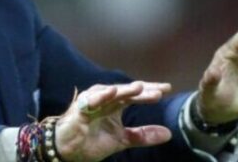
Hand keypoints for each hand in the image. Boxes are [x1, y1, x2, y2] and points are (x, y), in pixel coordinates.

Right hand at [54, 81, 172, 161]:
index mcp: (115, 104)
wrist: (67, 150)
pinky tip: (111, 91)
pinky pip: (91, 100)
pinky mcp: (80, 109)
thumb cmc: (91, 140)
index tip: (167, 88)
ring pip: (111, 93)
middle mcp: (105, 99)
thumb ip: (143, 135)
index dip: (150, 91)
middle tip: (159, 90)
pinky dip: (101, 95)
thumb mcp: (122, 139)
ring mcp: (92, 102)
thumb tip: (169, 133)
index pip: (135, 95)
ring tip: (138, 87)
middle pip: (126, 92)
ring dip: (124, 90)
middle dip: (142, 90)